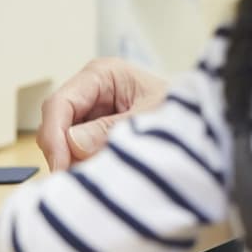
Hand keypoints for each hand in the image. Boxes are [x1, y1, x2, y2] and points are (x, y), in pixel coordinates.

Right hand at [37, 57, 169, 170]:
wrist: (197, 121)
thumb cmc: (180, 109)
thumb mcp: (150, 118)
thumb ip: (112, 129)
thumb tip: (73, 142)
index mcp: (102, 74)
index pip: (59, 103)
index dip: (53, 136)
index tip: (60, 165)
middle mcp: (89, 91)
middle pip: (56, 125)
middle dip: (64, 153)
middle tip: (83, 177)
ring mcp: (89, 111)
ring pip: (63, 143)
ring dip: (76, 162)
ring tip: (105, 171)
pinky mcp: (92, 131)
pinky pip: (77, 152)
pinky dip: (86, 164)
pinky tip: (106, 169)